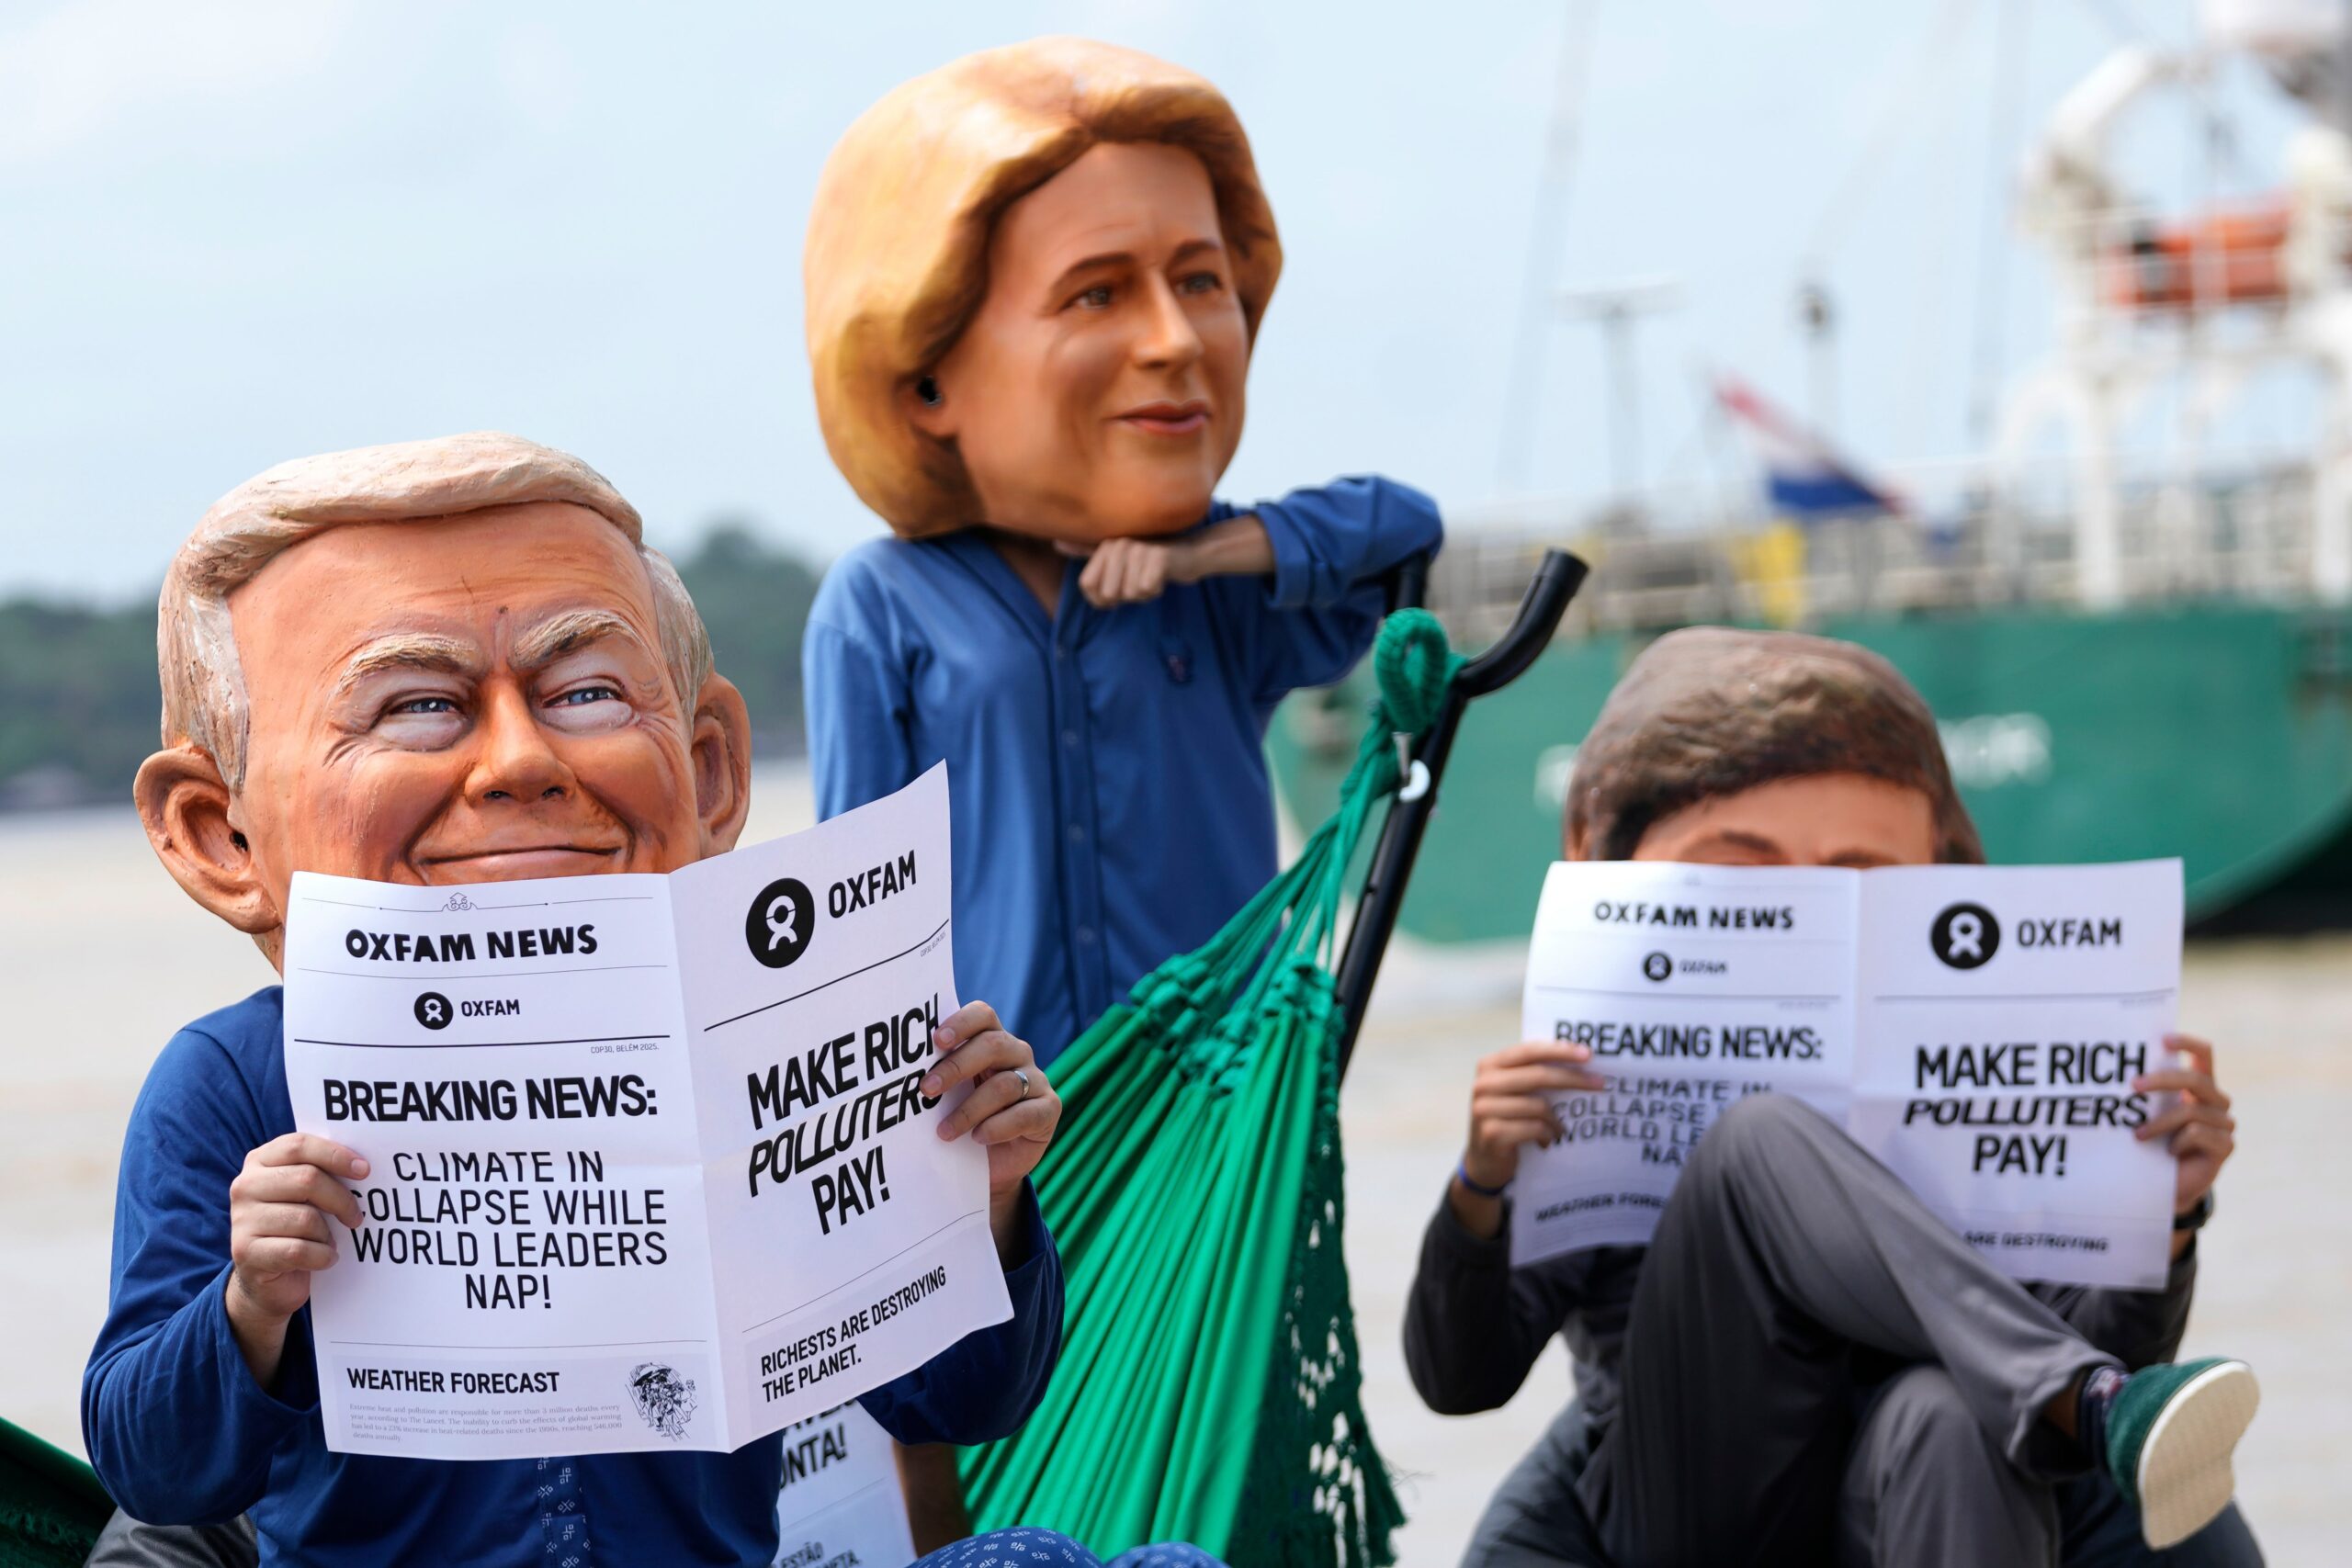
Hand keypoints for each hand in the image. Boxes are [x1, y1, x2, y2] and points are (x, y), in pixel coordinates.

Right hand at [226, 1132, 366, 1385]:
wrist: (268, 1286)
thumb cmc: (304, 1232)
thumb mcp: (315, 1198)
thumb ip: (331, 1173)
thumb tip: (383, 1156)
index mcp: (263, 1162)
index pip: (299, 1143)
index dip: (336, 1152)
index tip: (368, 1169)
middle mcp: (246, 1187)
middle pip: (307, 1178)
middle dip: (343, 1198)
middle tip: (362, 1217)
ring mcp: (242, 1223)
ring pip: (305, 1215)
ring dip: (330, 1232)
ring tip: (337, 1242)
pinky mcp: (246, 1256)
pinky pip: (296, 1248)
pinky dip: (320, 1256)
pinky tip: (326, 1263)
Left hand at [922, 1002, 1059, 1213]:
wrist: (991, 1166)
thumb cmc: (963, 1121)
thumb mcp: (949, 1096)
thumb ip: (938, 1077)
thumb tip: (900, 1073)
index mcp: (991, 1041)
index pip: (983, 1016)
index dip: (962, 1023)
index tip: (937, 1040)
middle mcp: (1017, 1054)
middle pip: (993, 1045)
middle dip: (956, 1066)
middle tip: (927, 1089)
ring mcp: (1036, 1081)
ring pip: (1005, 1084)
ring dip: (969, 1110)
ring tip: (944, 1132)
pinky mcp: (1049, 1109)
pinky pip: (1024, 1113)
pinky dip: (997, 1127)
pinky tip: (978, 1139)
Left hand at [1061, 537, 1183, 606]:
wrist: (1189, 554)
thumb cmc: (1150, 560)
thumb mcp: (1118, 557)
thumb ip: (1088, 550)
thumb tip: (1057, 543)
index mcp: (1105, 546)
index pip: (1088, 586)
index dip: (1103, 598)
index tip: (1120, 589)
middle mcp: (1118, 544)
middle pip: (1108, 593)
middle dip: (1126, 596)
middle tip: (1140, 581)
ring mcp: (1138, 548)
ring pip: (1129, 593)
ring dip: (1143, 593)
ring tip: (1152, 577)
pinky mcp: (1158, 556)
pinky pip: (1146, 589)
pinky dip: (1156, 590)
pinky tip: (1162, 577)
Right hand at [1462, 1041, 1605, 1189]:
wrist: (1483, 1161)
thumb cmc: (1507, 1120)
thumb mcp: (1513, 1091)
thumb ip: (1532, 1073)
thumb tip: (1578, 1060)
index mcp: (1489, 1066)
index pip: (1529, 1051)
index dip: (1560, 1051)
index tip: (1588, 1055)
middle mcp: (1483, 1084)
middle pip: (1538, 1075)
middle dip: (1573, 1079)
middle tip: (1600, 1084)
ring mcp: (1484, 1109)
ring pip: (1539, 1106)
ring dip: (1557, 1120)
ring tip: (1561, 1129)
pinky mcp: (1492, 1133)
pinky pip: (1535, 1128)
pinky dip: (1547, 1135)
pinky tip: (1546, 1142)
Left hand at [2134, 1032, 2234, 1216]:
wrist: (2168, 1185)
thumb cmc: (2154, 1143)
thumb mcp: (2148, 1114)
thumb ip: (2146, 1094)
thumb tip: (2117, 1074)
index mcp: (2199, 1086)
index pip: (2204, 1055)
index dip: (2188, 1044)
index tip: (2163, 1039)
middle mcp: (2216, 1101)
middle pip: (2196, 1079)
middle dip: (2161, 1080)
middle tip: (2133, 1086)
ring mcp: (2224, 1124)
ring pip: (2190, 1111)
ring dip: (2158, 1123)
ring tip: (2137, 1136)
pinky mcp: (2226, 1146)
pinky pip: (2198, 1134)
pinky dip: (2176, 1142)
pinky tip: (2168, 1152)